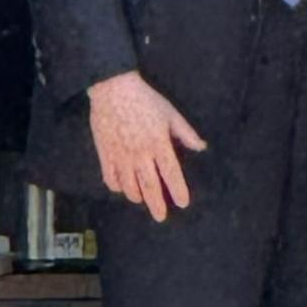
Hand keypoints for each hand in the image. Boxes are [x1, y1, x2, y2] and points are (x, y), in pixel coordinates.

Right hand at [88, 70, 206, 222]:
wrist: (112, 89)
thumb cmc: (145, 100)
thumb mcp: (170, 113)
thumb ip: (185, 133)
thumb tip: (202, 147)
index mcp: (158, 144)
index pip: (171, 173)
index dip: (177, 190)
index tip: (183, 203)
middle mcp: (139, 154)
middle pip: (149, 186)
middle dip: (156, 204)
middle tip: (161, 217)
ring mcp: (120, 155)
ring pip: (128, 185)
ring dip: (137, 196)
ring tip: (142, 201)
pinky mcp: (104, 153)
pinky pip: (109, 177)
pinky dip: (117, 186)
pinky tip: (122, 188)